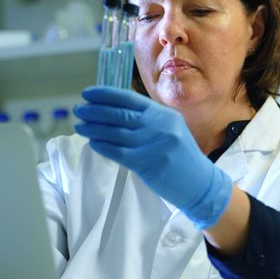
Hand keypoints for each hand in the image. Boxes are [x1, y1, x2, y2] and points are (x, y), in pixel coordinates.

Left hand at [73, 86, 231, 228]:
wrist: (201, 184)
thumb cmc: (181, 157)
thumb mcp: (170, 129)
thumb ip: (148, 119)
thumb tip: (113, 110)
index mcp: (164, 114)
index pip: (129, 98)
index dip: (105, 95)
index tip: (87, 94)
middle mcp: (160, 126)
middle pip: (120, 114)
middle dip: (95, 111)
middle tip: (78, 110)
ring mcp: (154, 145)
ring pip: (116, 133)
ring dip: (93, 128)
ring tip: (80, 126)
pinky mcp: (148, 164)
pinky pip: (119, 153)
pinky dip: (103, 146)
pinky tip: (92, 142)